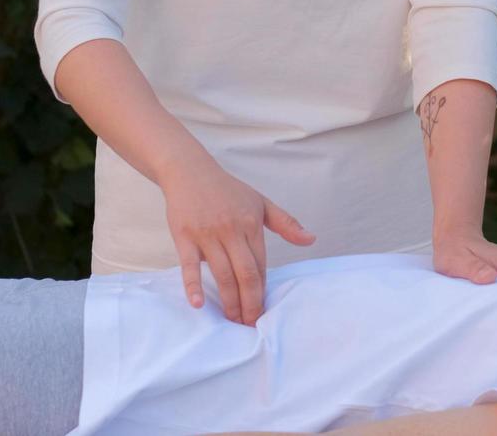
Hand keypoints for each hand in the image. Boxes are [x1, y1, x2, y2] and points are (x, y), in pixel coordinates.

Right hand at [159, 158, 314, 326]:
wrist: (190, 171)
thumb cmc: (227, 190)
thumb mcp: (261, 202)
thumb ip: (286, 223)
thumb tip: (311, 239)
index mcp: (251, 224)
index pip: (261, 265)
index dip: (263, 290)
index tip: (265, 311)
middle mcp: (231, 230)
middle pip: (245, 274)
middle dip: (251, 303)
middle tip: (252, 325)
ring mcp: (207, 234)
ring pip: (222, 274)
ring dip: (229, 301)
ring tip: (233, 320)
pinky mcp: (185, 236)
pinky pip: (189, 265)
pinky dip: (193, 286)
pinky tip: (198, 304)